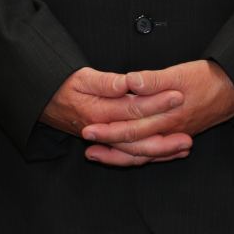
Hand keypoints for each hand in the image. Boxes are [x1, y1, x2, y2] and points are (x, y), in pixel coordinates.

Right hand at [40, 67, 191, 165]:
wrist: (44, 102)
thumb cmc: (61, 86)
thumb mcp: (79, 77)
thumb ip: (104, 82)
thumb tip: (124, 83)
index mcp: (98, 112)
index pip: (133, 108)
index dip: (156, 102)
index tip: (177, 94)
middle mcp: (103, 130)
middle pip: (139, 136)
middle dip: (166, 132)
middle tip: (190, 130)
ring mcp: (106, 140)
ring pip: (137, 152)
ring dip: (162, 150)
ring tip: (185, 146)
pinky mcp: (108, 143)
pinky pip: (131, 156)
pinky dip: (151, 156)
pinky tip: (167, 153)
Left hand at [80, 60, 233, 166]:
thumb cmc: (208, 78)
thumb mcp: (179, 72)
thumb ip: (153, 79)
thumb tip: (130, 83)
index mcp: (166, 117)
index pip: (130, 129)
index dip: (107, 131)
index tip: (88, 130)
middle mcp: (170, 131)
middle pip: (134, 146)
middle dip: (108, 147)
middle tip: (86, 147)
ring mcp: (176, 136)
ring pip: (145, 154)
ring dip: (120, 156)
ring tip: (99, 155)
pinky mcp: (181, 135)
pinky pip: (157, 153)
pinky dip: (141, 157)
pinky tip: (130, 157)